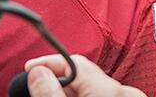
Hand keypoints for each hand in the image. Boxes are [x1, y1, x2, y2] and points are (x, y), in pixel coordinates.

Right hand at [25, 54, 145, 96]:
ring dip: (69, 89)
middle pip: (82, 73)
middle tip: (34, 85)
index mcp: (112, 91)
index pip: (74, 62)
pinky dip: (83, 95)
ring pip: (91, 85)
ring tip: (49, 94)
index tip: (29, 68)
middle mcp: (126, 92)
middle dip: (57, 78)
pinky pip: (100, 93)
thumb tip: (38, 73)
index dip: (47, 63)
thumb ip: (51, 94)